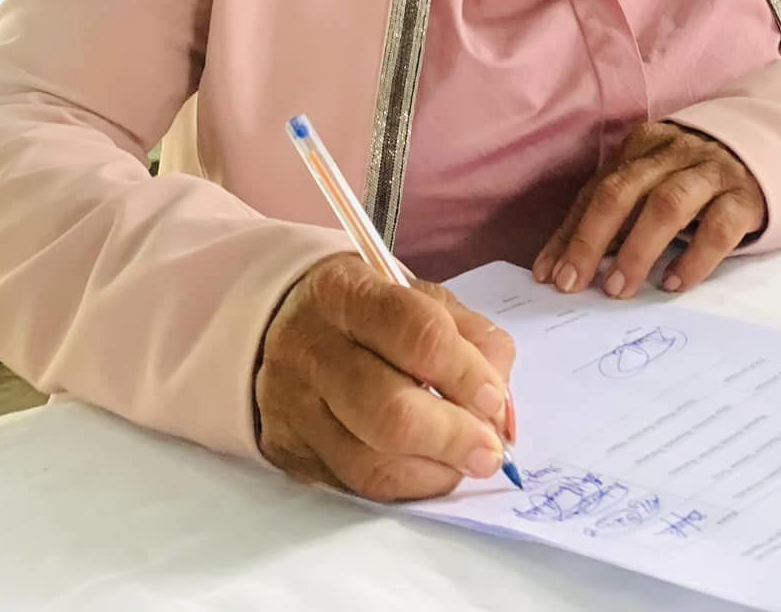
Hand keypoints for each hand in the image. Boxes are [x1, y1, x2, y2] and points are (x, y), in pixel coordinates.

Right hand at [254, 252, 515, 501]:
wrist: (279, 322)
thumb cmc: (367, 311)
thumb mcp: (421, 298)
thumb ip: (472, 340)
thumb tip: (501, 406)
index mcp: (347, 294)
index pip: (416, 334)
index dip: (465, 373)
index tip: (495, 400)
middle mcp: (310, 349)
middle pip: (388, 410)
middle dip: (452, 438)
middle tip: (489, 452)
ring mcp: (292, 405)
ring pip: (368, 461)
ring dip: (433, 471)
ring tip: (464, 463)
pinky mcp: (288, 450)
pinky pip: (353, 484)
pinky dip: (404, 485)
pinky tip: (428, 470)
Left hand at [532, 122, 765, 299]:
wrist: (766, 157)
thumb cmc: (692, 181)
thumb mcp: (651, 186)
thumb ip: (613, 216)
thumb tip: (560, 265)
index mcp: (642, 146)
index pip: (596, 189)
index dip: (570, 233)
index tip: (548, 274)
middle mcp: (674, 153)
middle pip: (624, 191)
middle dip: (592, 239)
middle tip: (574, 283)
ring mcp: (711, 172)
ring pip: (667, 205)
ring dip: (637, 249)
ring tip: (618, 288)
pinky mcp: (745, 197)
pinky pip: (718, 227)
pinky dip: (693, 258)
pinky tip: (672, 283)